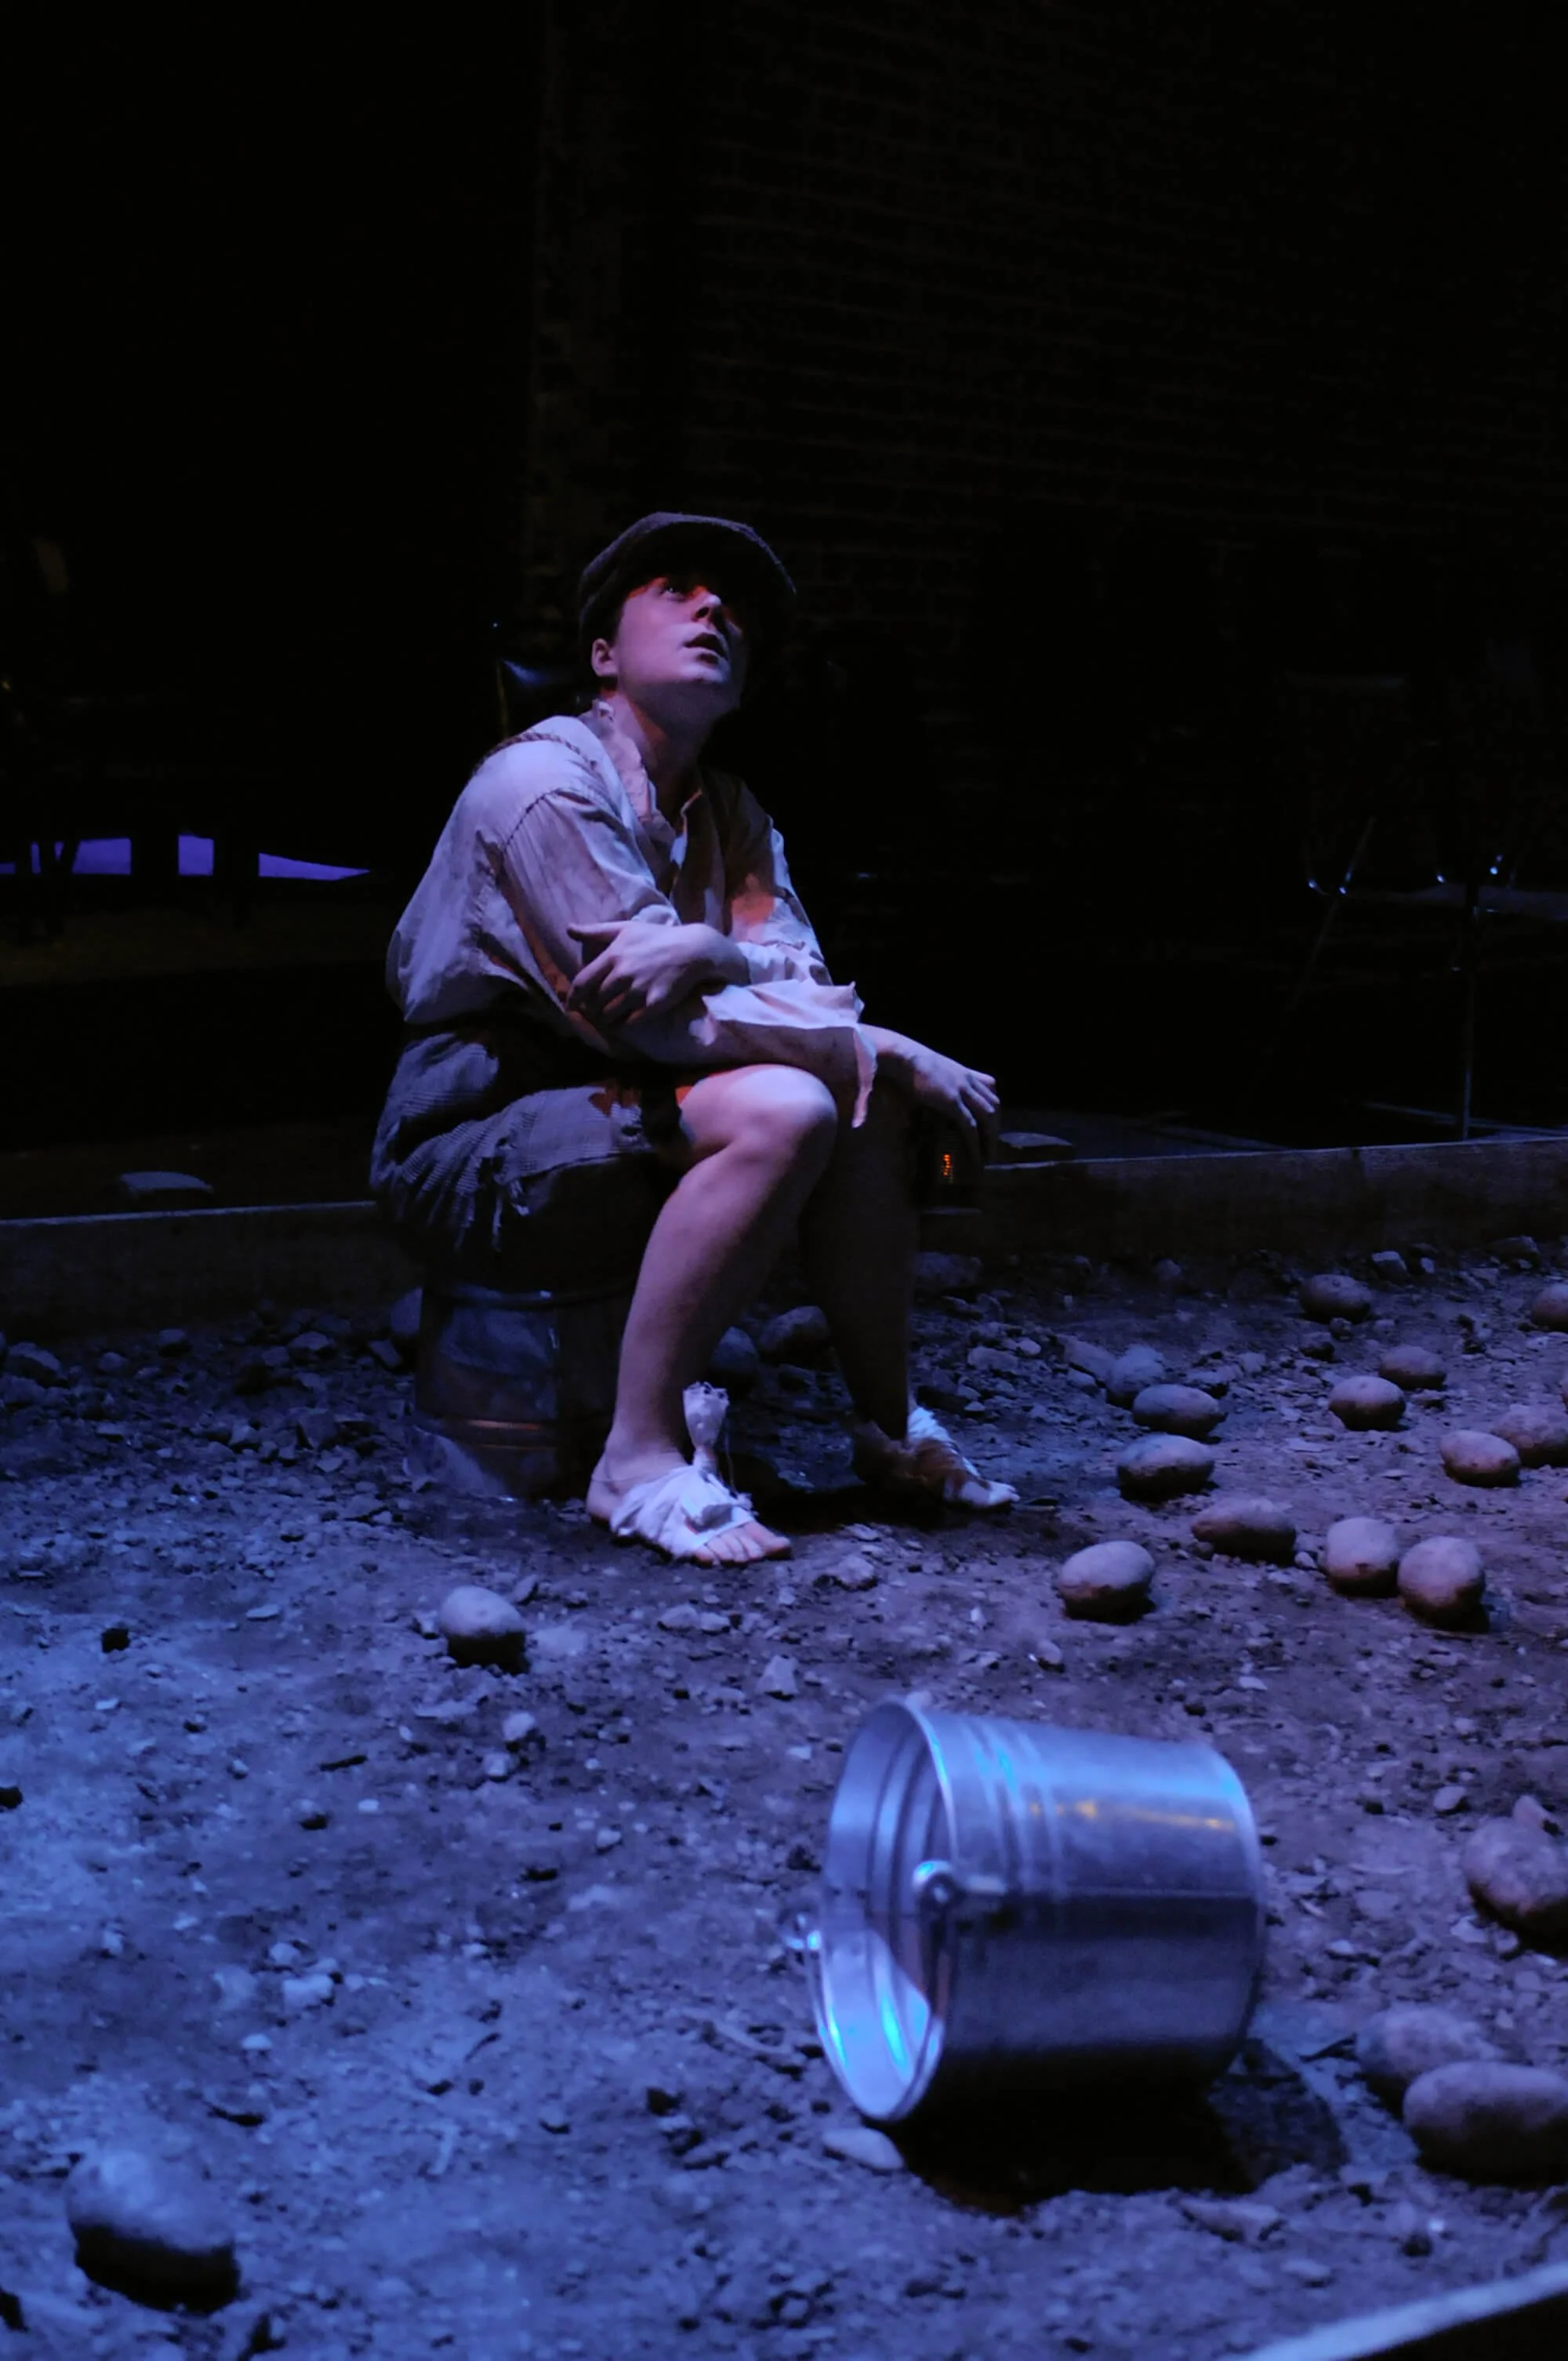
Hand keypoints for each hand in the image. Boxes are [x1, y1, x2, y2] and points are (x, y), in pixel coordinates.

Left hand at [566, 917, 735, 1028]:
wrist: (692, 950)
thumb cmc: (656, 937)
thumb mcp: (625, 929)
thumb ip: (595, 931)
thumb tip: (568, 929)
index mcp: (613, 956)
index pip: (583, 983)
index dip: (573, 997)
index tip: (571, 1006)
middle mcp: (623, 975)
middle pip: (596, 1001)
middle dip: (592, 1009)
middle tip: (593, 1011)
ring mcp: (639, 991)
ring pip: (611, 1014)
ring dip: (605, 1019)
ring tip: (607, 1018)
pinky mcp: (654, 1004)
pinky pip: (630, 1022)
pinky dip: (623, 1025)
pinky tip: (623, 1022)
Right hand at [868, 1028, 999, 1153]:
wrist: (904, 1057)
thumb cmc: (911, 1061)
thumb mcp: (933, 1070)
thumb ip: (940, 1082)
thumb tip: (934, 1096)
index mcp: (965, 1072)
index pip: (991, 1087)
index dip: (994, 1106)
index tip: (991, 1121)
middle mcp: (969, 1081)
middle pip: (994, 1105)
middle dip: (995, 1126)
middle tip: (991, 1143)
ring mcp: (962, 1091)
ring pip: (988, 1116)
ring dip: (990, 1137)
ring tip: (987, 1154)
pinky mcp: (952, 1102)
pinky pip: (970, 1126)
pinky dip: (975, 1142)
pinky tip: (975, 1155)